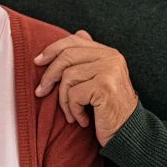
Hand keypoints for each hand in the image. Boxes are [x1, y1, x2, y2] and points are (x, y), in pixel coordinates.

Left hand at [34, 30, 137, 145]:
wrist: (130, 134)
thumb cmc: (109, 108)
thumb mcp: (100, 78)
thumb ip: (89, 56)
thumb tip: (79, 32)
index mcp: (109, 53)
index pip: (74, 41)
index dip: (51, 49)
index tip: (37, 61)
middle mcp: (111, 58)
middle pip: (67, 57)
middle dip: (49, 75)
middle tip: (40, 91)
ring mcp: (109, 71)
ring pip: (68, 77)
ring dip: (64, 100)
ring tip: (71, 113)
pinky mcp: (105, 87)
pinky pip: (74, 94)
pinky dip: (73, 110)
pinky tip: (82, 120)